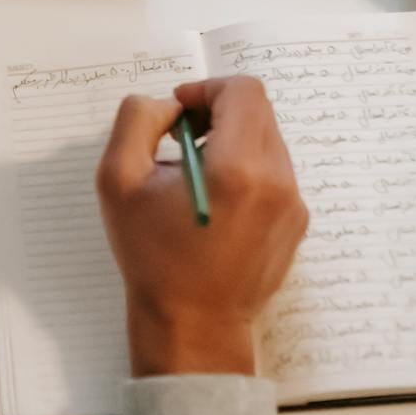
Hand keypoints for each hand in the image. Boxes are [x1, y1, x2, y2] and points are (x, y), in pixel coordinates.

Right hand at [95, 77, 308, 376]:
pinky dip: (246, 168)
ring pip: (268, 139)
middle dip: (218, 111)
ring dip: (232, 140)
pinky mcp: (297, 222)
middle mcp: (277, 180)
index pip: (242, 91)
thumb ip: (136, 122)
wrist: (193, 326)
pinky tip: (216, 202)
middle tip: (182, 140)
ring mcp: (293, 203)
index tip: (179, 113)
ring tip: (196, 175)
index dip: (206, 88)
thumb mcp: (118, 182)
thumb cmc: (153, 258)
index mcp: (237, 168)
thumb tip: (166, 105)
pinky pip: (275, 171)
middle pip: (258, 110)